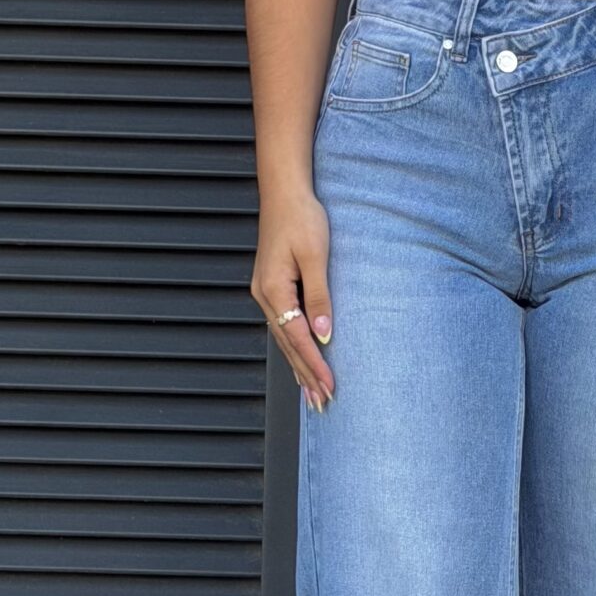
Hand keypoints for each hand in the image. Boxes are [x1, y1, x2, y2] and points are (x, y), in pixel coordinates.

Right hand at [251, 194, 335, 410]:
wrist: (284, 191)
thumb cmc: (303, 218)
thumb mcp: (315, 256)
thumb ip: (320, 297)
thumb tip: (325, 335)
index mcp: (274, 291)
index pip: (297, 338)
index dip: (314, 364)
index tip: (330, 387)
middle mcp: (265, 296)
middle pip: (287, 345)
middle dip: (306, 375)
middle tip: (322, 404)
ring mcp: (266, 292)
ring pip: (284, 339)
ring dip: (299, 366)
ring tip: (312, 394)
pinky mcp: (273, 287)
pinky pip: (284, 326)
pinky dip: (294, 347)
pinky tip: (300, 360)